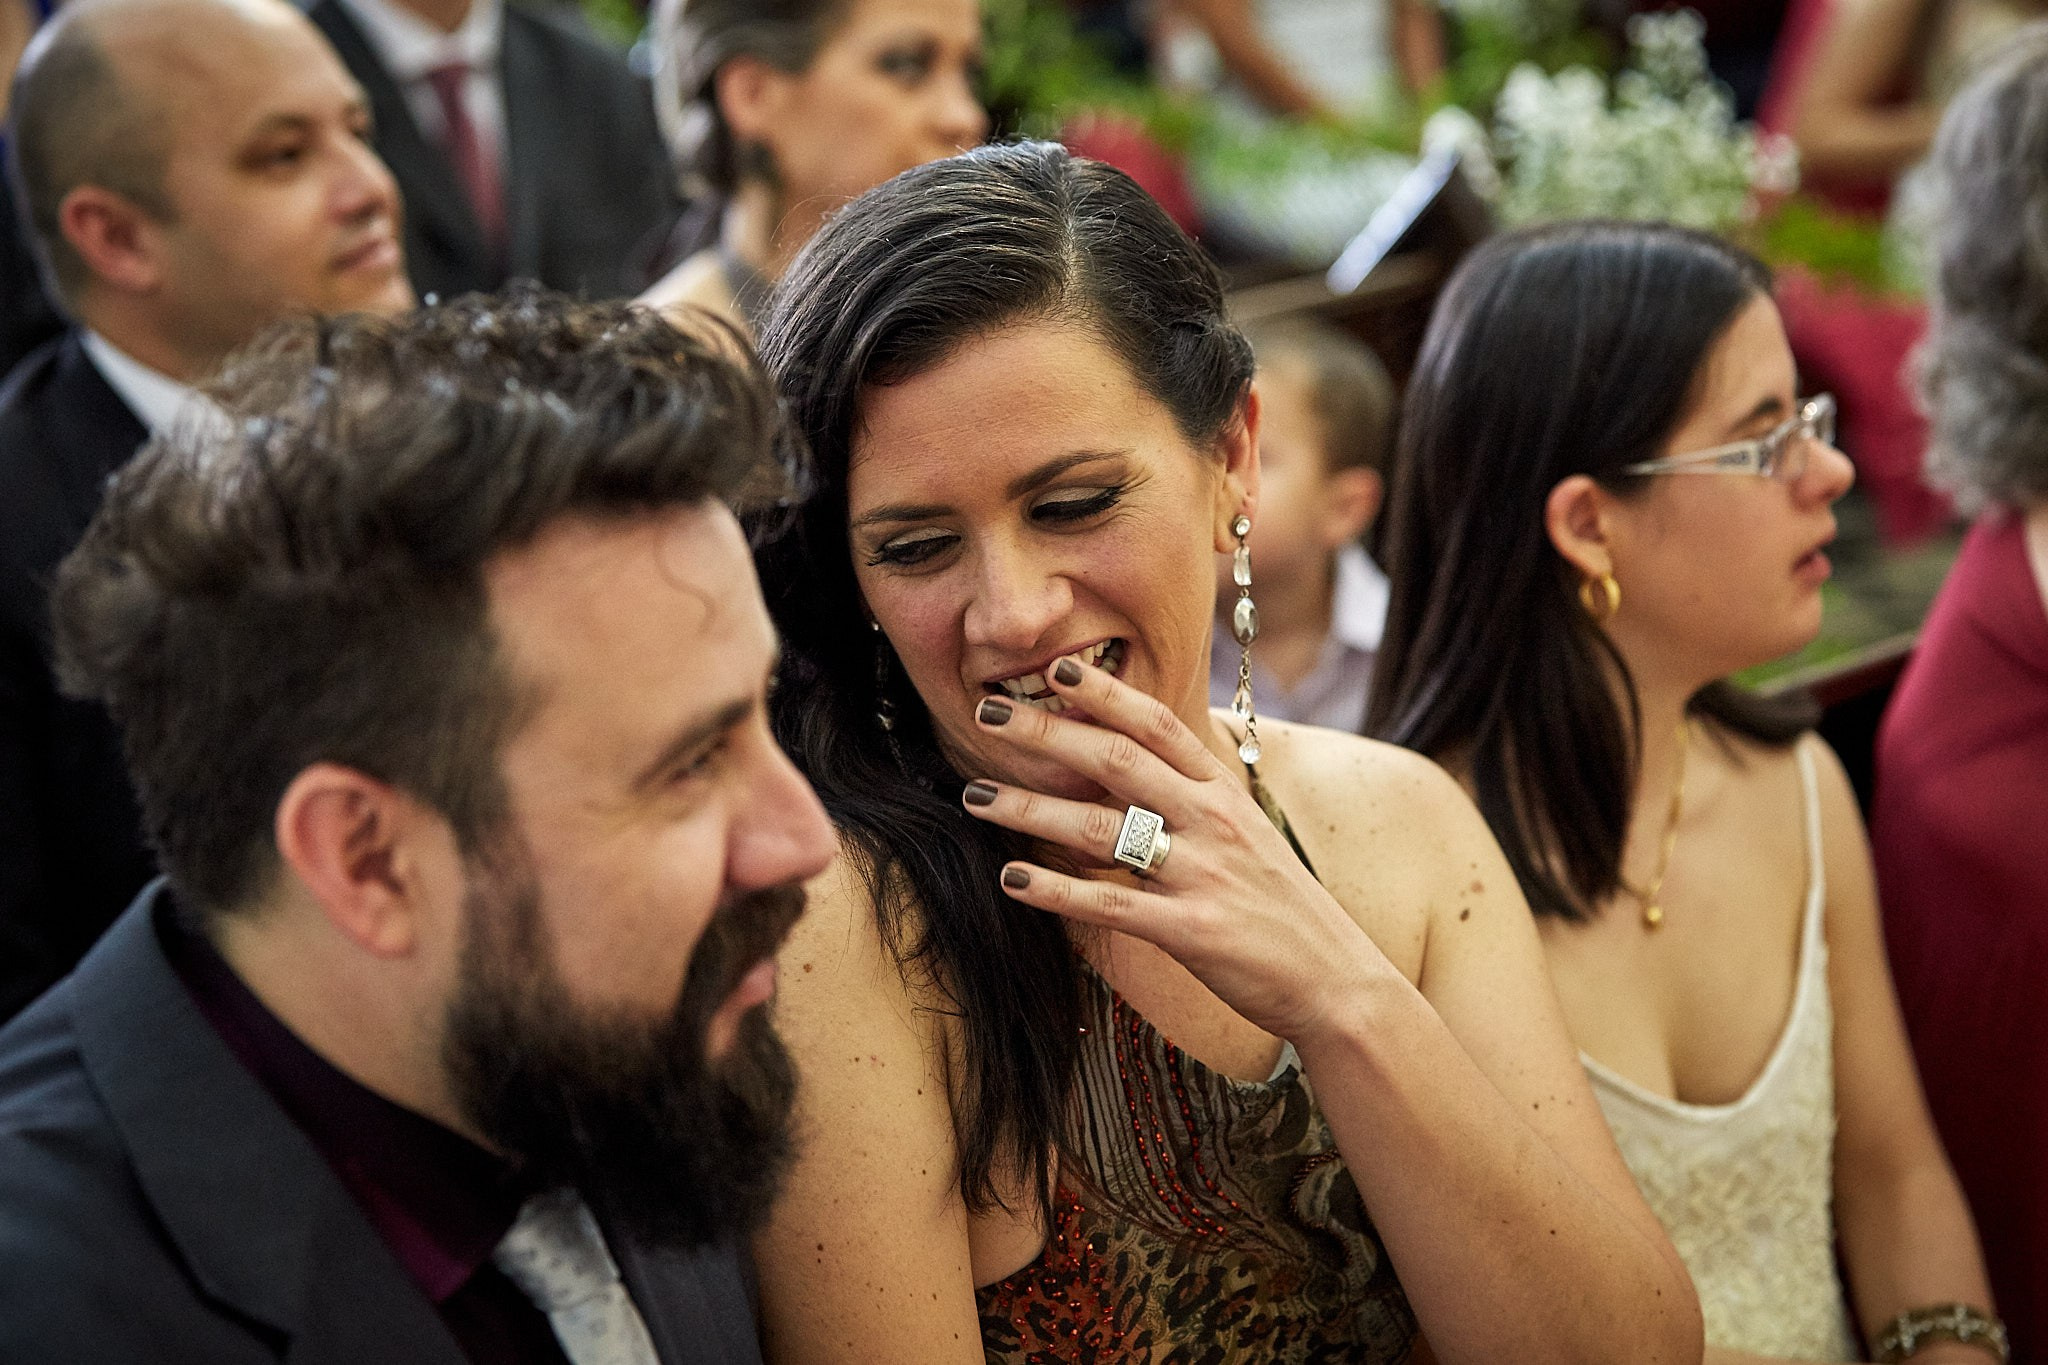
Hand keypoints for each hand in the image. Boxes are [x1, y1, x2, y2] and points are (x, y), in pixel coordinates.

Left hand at [959, 655, 1392, 1044]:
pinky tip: (1012, 880)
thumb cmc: (1283, 908)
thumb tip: (1139, 761)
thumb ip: (1194, 797)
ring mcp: (1202, 874)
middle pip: (1116, 760)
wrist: (1338, 981)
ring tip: (974, 797)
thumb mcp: (1248, 834)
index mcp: (1223, 793)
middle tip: (987, 712)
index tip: (1056, 667)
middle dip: (1046, 732)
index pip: (1158, 725)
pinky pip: (1112, 903)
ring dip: (1030, 808)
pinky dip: (1057, 890)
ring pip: (1101, 828)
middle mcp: (1212, 821)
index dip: (1106, 692)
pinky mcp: (1192, 930)